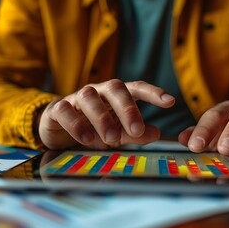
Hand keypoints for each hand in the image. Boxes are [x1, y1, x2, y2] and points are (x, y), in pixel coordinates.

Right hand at [38, 80, 174, 148]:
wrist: (58, 130)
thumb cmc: (92, 129)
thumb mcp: (116, 133)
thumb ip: (134, 134)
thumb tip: (157, 133)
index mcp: (115, 96)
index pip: (136, 88)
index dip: (153, 92)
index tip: (170, 101)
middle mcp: (98, 92)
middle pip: (114, 88)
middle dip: (128, 109)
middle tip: (136, 130)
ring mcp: (77, 98)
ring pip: (89, 97)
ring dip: (102, 118)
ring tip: (111, 139)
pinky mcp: (58, 109)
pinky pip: (66, 110)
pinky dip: (77, 124)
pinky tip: (87, 139)